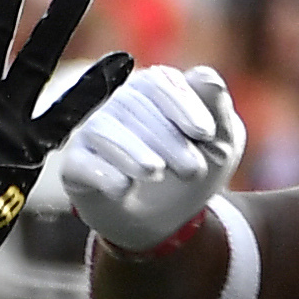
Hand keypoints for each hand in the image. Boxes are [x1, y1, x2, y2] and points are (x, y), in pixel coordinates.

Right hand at [46, 64, 243, 255]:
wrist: (166, 221)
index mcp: (156, 90)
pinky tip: (124, 187)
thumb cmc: (192, 170)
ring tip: (156, 172)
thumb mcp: (221, 143)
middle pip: (134, 105)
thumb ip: (219, 108)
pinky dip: (103, 173)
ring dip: (133, 151)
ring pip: (104, 130)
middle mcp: (120, 104)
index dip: (183, 104)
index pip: (160, 81)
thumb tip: (207, 77)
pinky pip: (81, 162)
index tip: (205, 133)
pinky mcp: (77, 166)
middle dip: (167, 138)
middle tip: (193, 170)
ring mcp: (95, 134)